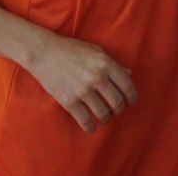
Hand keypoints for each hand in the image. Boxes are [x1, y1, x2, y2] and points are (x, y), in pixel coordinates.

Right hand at [23, 30, 137, 132]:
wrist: (45, 53)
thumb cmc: (72, 50)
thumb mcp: (96, 52)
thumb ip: (113, 64)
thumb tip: (129, 74)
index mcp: (106, 64)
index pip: (127, 85)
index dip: (132, 97)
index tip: (131, 102)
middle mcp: (97, 78)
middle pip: (117, 102)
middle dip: (119, 109)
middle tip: (116, 110)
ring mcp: (83, 90)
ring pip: (103, 113)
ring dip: (106, 118)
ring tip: (104, 117)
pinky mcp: (69, 101)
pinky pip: (85, 120)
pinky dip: (90, 127)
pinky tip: (91, 127)